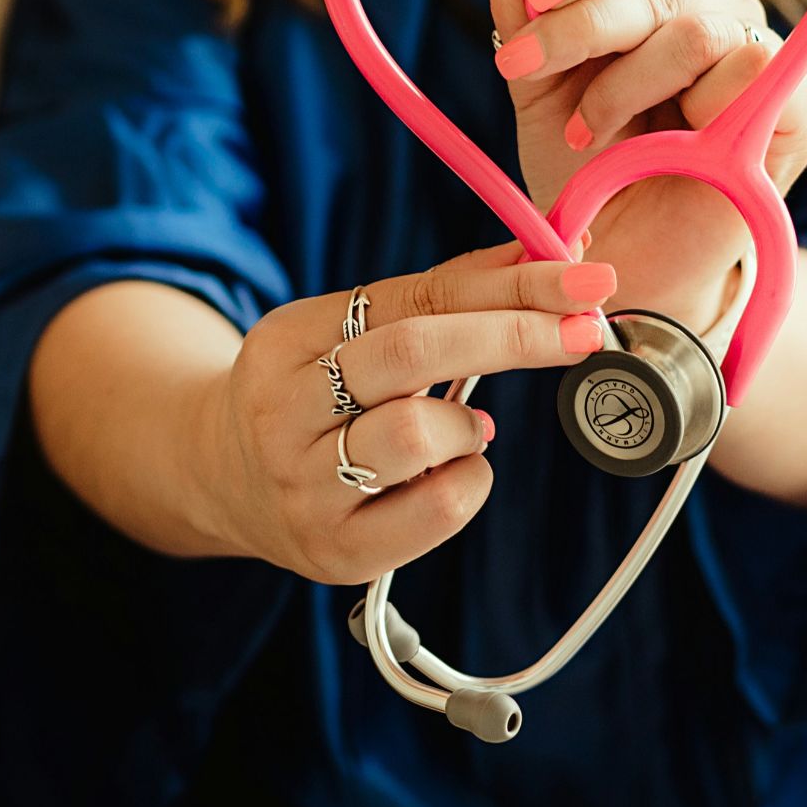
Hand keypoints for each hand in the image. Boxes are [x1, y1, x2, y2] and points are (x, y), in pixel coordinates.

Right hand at [197, 243, 616, 583]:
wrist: (221, 482)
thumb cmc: (316, 396)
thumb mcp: (351, 333)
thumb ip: (442, 297)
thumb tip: (549, 255)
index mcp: (287, 339)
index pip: (413, 297)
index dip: (507, 285)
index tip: (583, 278)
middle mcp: (282, 412)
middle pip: (412, 352)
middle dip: (514, 335)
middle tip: (585, 329)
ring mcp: (303, 487)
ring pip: (417, 435)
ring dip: (468, 424)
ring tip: (466, 428)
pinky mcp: (335, 552)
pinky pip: (435, 511)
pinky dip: (469, 481)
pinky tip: (452, 472)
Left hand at [487, 0, 806, 332]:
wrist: (623, 262)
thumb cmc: (586, 173)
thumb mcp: (537, 89)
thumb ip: (521, 9)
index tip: (531, 1)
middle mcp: (708, 8)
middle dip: (579, 26)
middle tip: (523, 69)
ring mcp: (756, 53)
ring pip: (696, 29)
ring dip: (626, 85)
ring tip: (588, 134)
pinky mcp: (796, 108)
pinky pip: (753, 70)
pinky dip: (696, 108)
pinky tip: (664, 147)